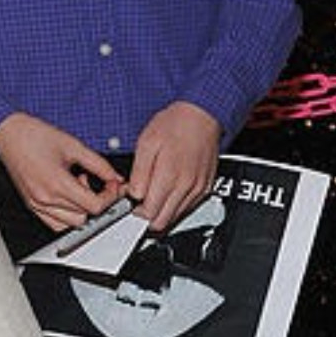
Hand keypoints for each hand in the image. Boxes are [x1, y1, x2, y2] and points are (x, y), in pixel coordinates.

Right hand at [0, 114, 126, 233]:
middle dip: (98, 201)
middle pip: (86, 216)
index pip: (95, 206)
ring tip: (79, 188)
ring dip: (82, 210)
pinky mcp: (31, 205)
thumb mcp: (74, 145)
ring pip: (72, 223)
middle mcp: (45, 198)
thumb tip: (114, 177)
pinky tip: (68, 197)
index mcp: (57, 183)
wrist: (8, 133)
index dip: (110, 197)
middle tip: (100, 184)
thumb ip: (99, 164)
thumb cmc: (34, 136)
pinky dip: (67, 216)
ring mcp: (37, 204)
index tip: (112, 185)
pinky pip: (55, 223)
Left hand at [127, 102, 220, 232]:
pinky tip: (167, 192)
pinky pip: (188, 208)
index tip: (129, 204)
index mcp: (170, 177)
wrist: (202, 115)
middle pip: (163, 221)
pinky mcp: (206, 188)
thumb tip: (133, 195)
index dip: (135, 213)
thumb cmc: (175, 124)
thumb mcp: (147, 143)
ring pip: (176, 217)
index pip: (150, 213)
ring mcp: (198, 189)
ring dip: (161, 212)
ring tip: (151, 194)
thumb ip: (139, 173)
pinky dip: (175, 205)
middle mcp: (187, 187)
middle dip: (146, 218)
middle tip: (137, 204)